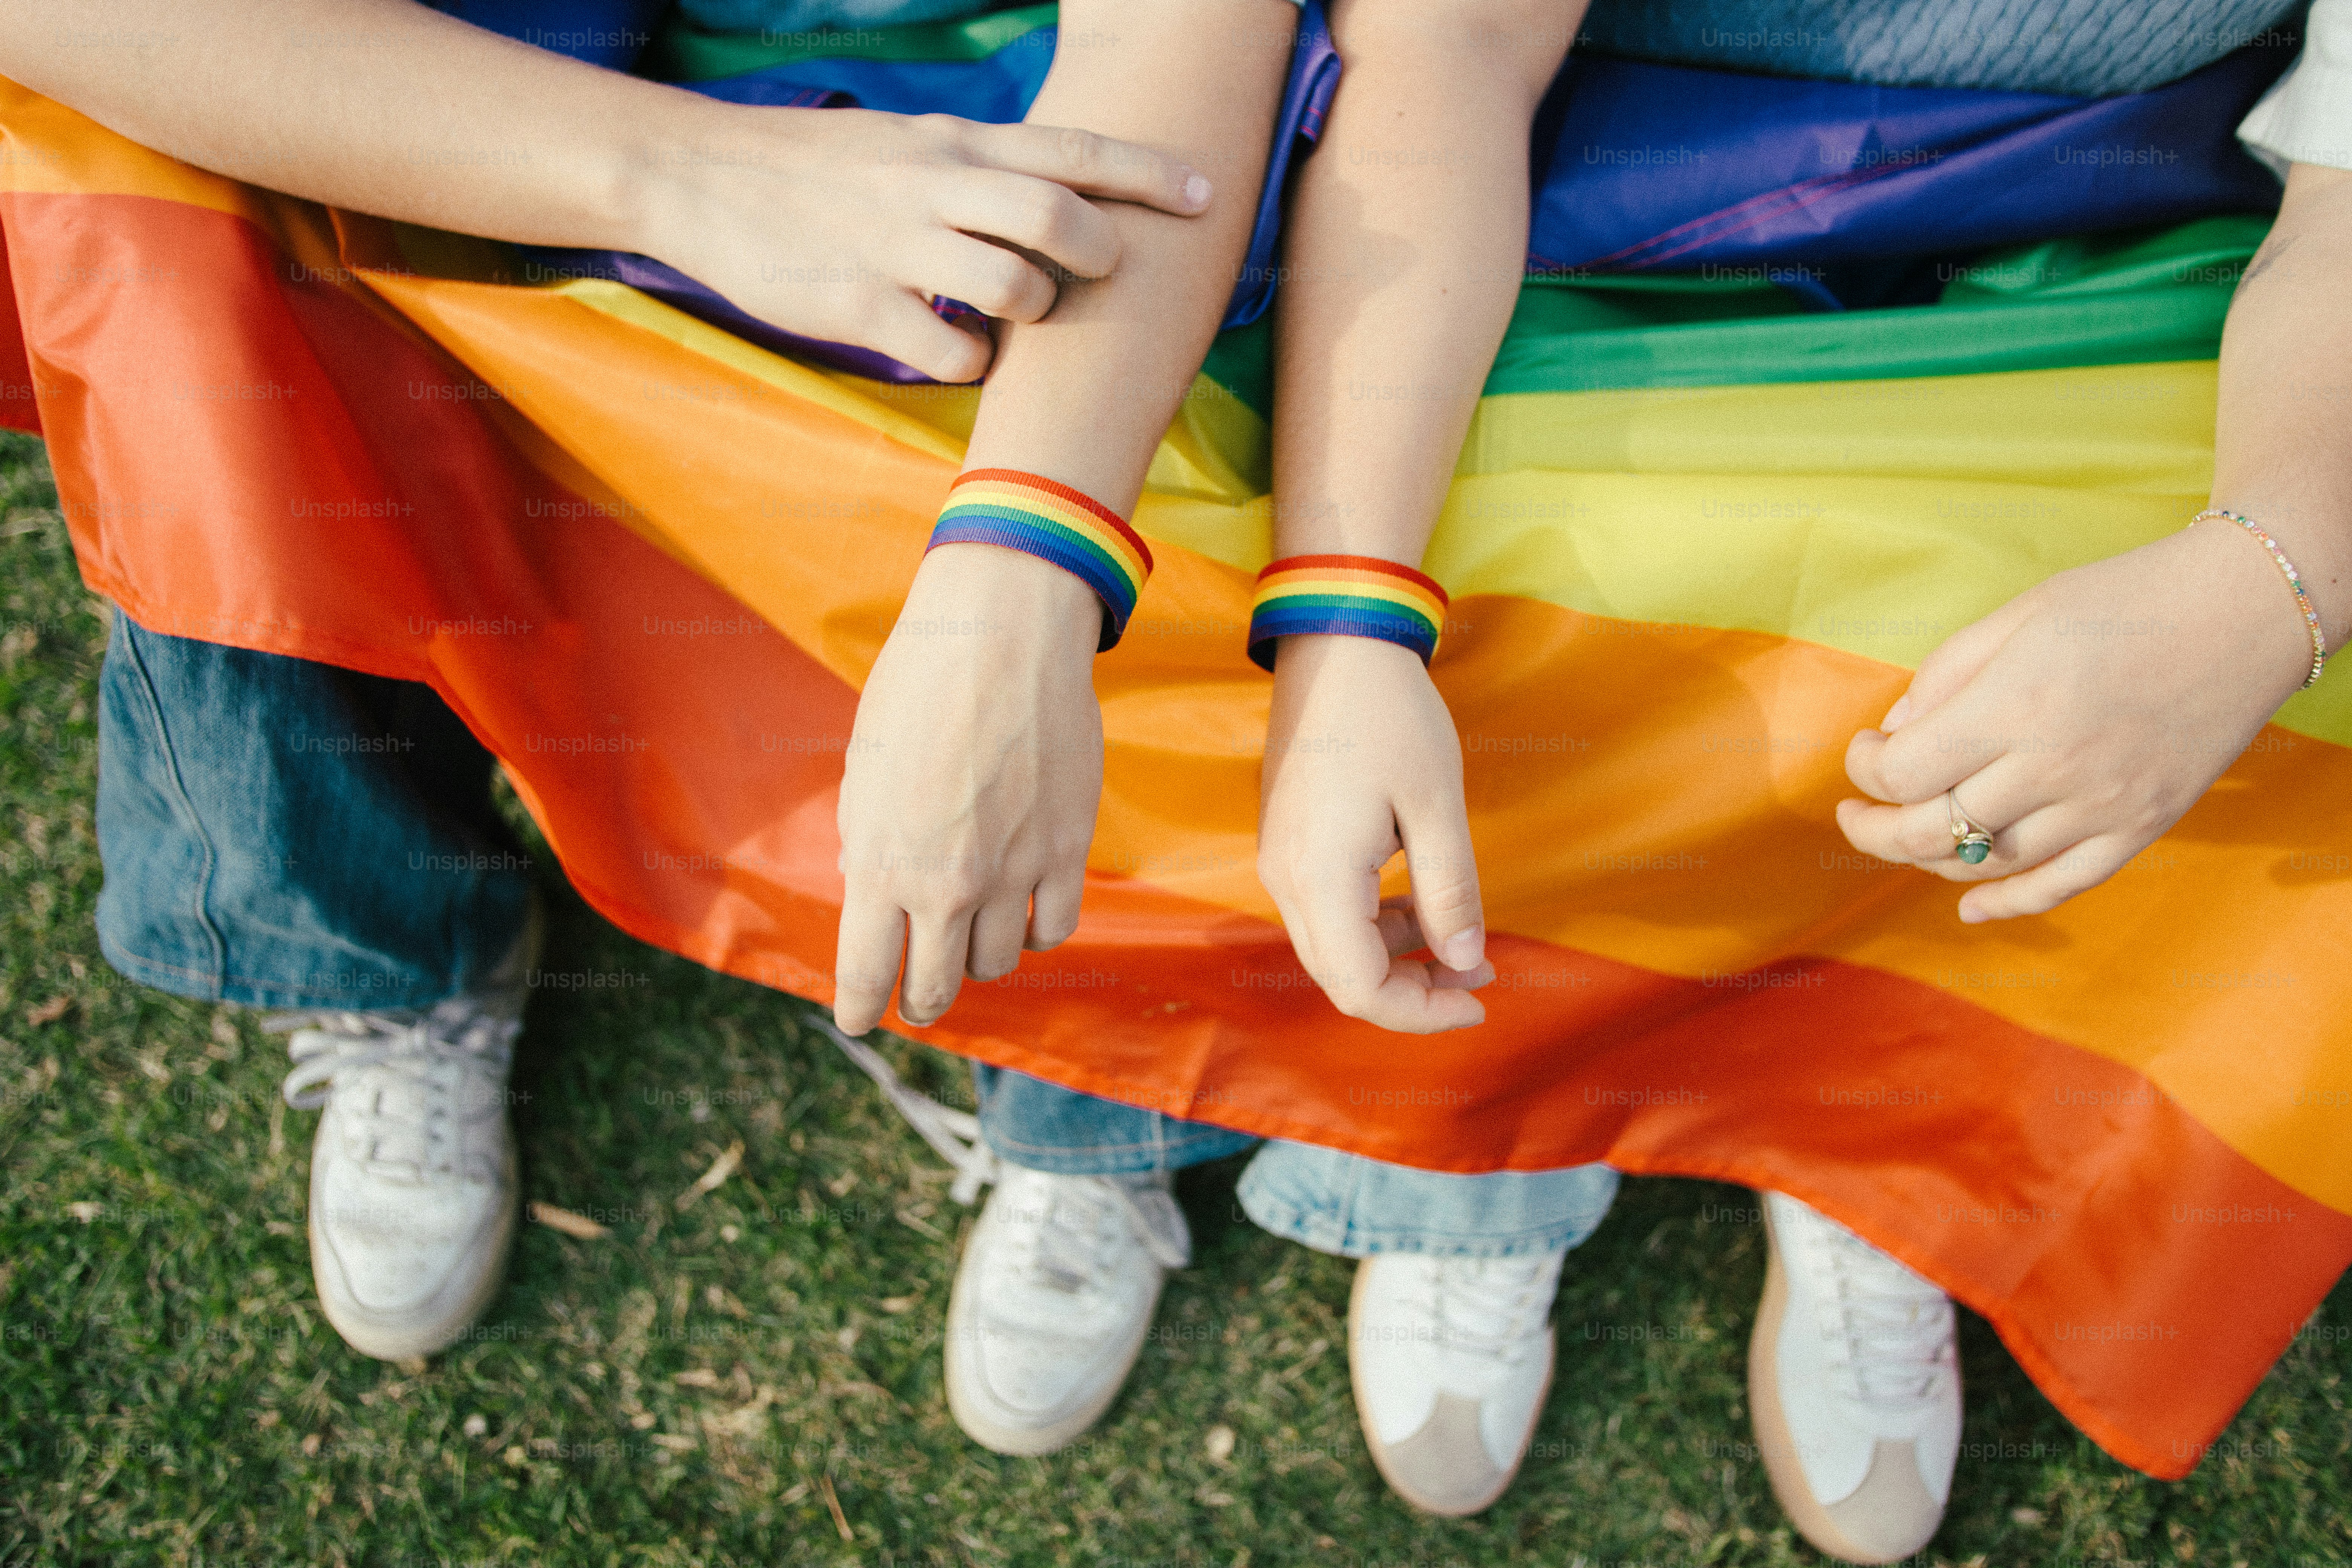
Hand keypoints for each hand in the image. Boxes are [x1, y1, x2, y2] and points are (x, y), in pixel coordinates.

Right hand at [647, 108, 1213, 382]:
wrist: (696, 176)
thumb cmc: (814, 171)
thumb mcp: (904, 146)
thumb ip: (978, 170)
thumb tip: (1056, 197)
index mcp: (949, 145)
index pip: (1071, 149)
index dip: (1149, 174)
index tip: (1207, 197)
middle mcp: (931, 187)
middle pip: (1057, 216)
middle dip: (1100, 253)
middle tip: (1098, 275)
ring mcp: (894, 246)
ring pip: (1014, 287)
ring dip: (1034, 313)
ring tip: (1013, 318)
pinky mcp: (856, 306)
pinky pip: (951, 354)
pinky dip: (971, 366)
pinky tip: (956, 355)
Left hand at [833, 545, 1104, 1033]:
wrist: (1003, 635)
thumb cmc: (918, 688)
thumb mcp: (864, 769)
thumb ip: (865, 841)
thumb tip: (872, 892)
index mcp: (880, 862)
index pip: (865, 974)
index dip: (858, 1010)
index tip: (857, 1021)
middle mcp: (946, 882)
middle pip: (935, 987)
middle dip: (919, 1001)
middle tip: (916, 996)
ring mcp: (1012, 872)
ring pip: (995, 962)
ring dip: (976, 956)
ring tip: (970, 930)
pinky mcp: (1066, 851)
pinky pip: (1053, 928)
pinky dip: (1034, 931)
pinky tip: (1022, 910)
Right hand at [1256, 636, 1492, 1031]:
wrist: (1335, 644)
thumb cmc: (1391, 716)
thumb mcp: (1437, 806)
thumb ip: (1450, 892)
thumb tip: (1464, 961)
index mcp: (1322, 877)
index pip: (1360, 988)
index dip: (1419, 1012)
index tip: (1477, 999)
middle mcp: (1286, 880)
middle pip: (1341, 979)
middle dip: (1413, 991)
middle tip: (1478, 973)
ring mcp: (1280, 862)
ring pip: (1333, 949)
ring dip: (1395, 958)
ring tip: (1459, 941)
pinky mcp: (1287, 844)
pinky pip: (1327, 912)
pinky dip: (1374, 925)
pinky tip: (1418, 903)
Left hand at [1836, 521, 2312, 921]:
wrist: (2242, 613)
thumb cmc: (2122, 601)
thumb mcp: (2016, 618)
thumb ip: (1944, 677)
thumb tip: (1897, 733)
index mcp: (2013, 708)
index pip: (1904, 773)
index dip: (1866, 768)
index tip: (1867, 749)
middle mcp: (2054, 767)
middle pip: (1931, 831)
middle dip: (1872, 829)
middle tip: (1852, 813)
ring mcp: (2101, 806)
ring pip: (1988, 864)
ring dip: (1928, 859)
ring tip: (1903, 836)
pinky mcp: (2141, 827)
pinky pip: (2063, 884)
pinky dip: (2009, 904)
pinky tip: (1968, 908)